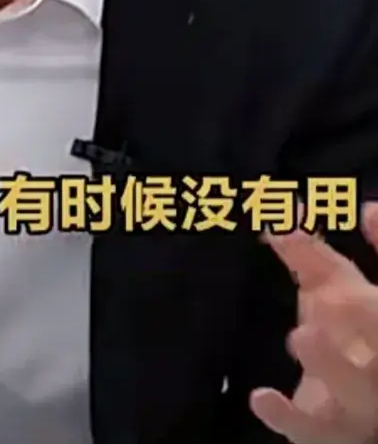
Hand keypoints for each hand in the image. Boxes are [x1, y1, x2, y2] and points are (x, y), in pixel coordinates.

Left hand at [250, 203, 377, 442]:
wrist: (351, 407)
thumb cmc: (349, 334)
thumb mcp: (335, 289)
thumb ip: (311, 251)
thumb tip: (285, 206)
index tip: (366, 213)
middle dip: (368, 318)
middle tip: (335, 296)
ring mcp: (365, 405)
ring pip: (360, 393)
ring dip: (335, 367)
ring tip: (305, 335)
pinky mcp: (332, 434)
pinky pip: (314, 433)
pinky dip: (288, 417)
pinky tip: (261, 397)